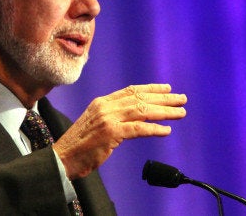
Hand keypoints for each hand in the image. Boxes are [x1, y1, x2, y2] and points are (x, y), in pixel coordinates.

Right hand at [53, 84, 186, 179]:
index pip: (131, 90)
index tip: (167, 88)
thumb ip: (112, 116)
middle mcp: (105, 106)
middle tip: (182, 99)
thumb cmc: (80, 145)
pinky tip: (166, 130)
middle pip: (140, 98)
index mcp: (102, 102)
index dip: (151, 88)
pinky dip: (154, 129)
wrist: (63, 157)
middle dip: (164, 98)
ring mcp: (108, 119)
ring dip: (164, 112)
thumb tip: (134, 116)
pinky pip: (138, 128)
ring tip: (180, 113)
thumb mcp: (96, 123)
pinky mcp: (110, 133)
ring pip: (142, 111)